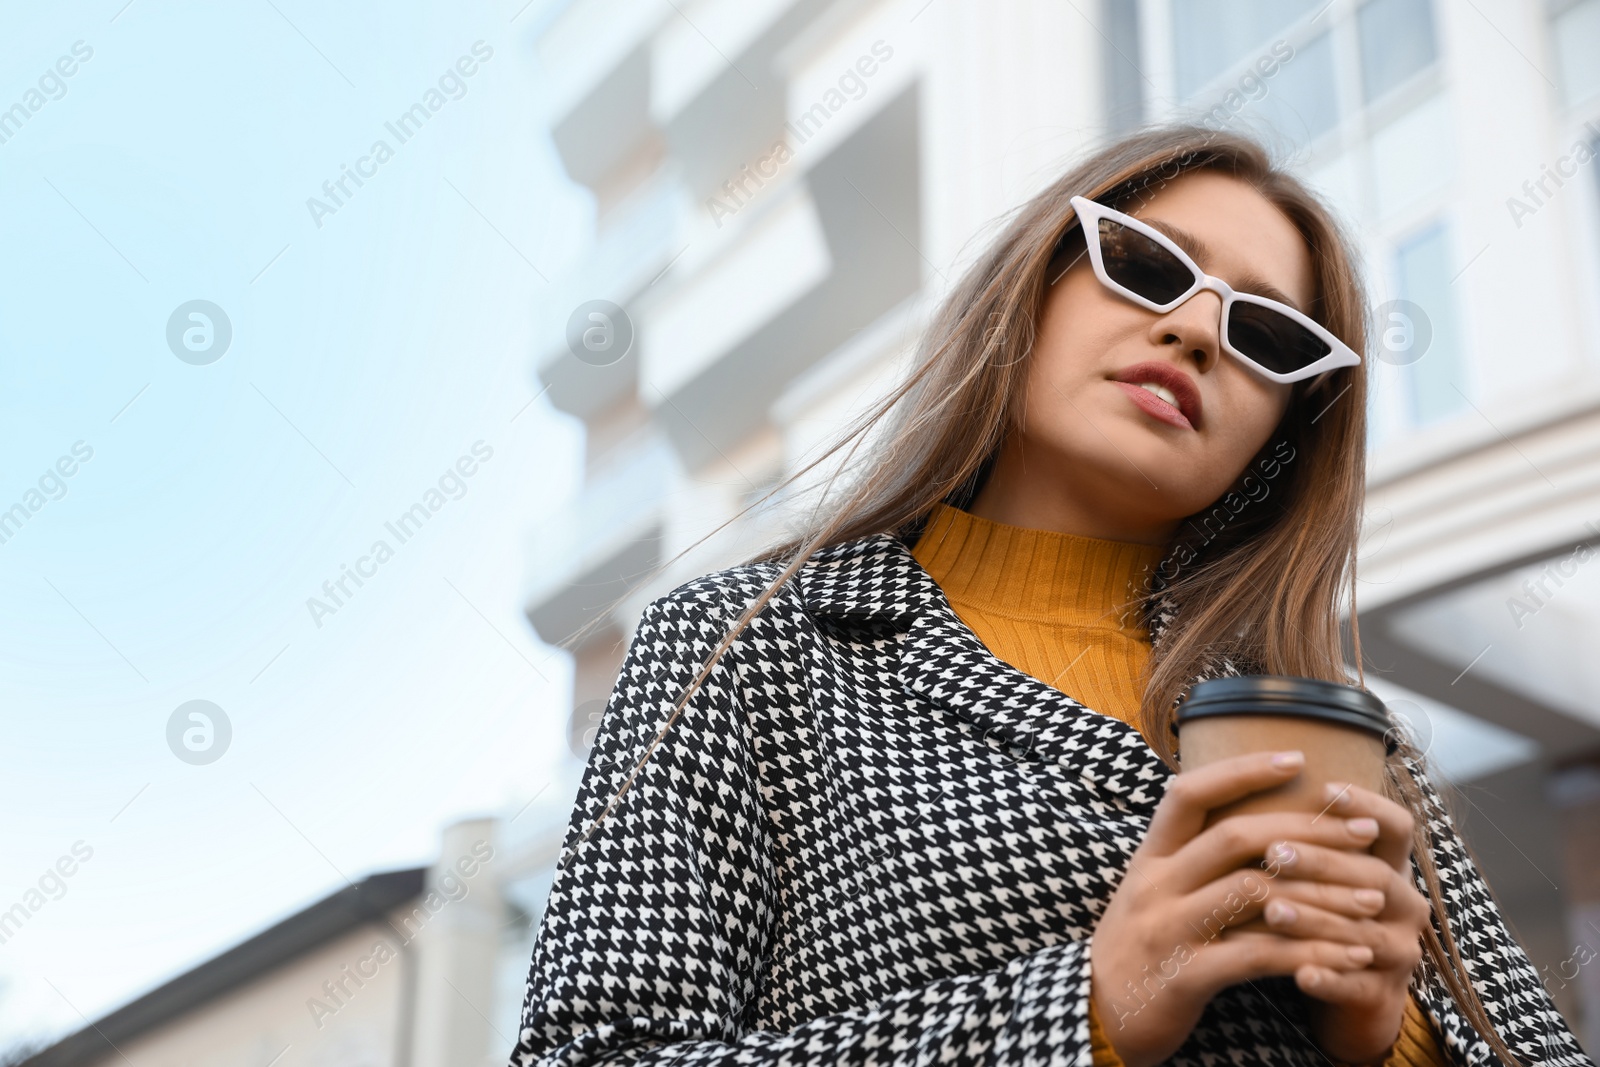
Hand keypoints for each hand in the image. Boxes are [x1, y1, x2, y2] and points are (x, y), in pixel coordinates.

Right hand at [1090, 751, 1396, 1066]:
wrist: (1096, 1015)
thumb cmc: (1140, 947)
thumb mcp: (1154, 892)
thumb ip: (1193, 860)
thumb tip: (1254, 825)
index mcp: (1150, 857)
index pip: (1190, 793)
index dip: (1242, 771)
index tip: (1297, 759)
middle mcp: (1156, 885)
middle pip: (1235, 837)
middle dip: (1309, 831)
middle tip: (1366, 831)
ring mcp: (1168, 930)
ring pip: (1256, 895)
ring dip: (1324, 894)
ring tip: (1373, 897)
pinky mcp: (1185, 977)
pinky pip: (1258, 956)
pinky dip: (1311, 952)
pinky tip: (1350, 955)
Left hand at [1255, 781, 1430, 1063]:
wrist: (1339, 996)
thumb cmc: (1315, 918)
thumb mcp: (1312, 875)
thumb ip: (1294, 835)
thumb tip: (1235, 778)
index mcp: (1388, 866)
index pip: (1396, 825)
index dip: (1367, 803)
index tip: (1323, 786)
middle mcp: (1402, 903)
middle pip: (1373, 874)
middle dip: (1322, 861)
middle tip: (1274, 852)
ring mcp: (1399, 950)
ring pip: (1363, 931)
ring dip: (1316, 918)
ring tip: (1272, 911)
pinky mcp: (1384, 995)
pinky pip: (1359, 985)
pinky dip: (1329, 977)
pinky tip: (1299, 972)